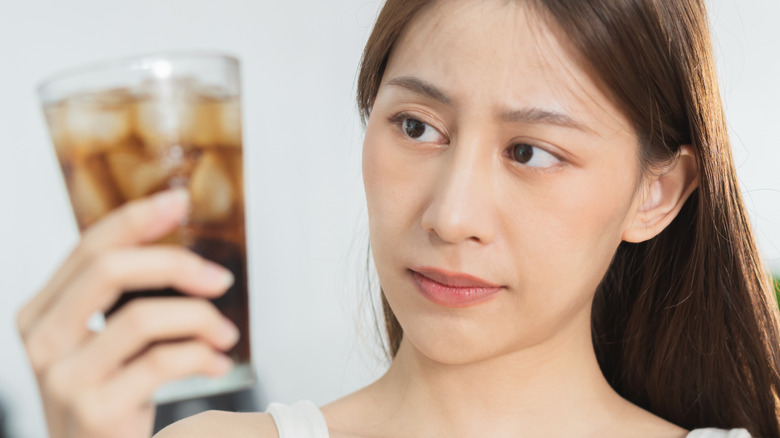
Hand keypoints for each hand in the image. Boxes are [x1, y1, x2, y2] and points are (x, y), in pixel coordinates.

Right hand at [17, 189, 239, 437]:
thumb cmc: (110, 396)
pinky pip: (162, 362)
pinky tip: (217, 363)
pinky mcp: (95, 411)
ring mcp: (64, 379)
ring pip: (142, 316)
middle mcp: (42, 341)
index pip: (89, 247)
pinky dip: (202, 356)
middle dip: (176, 264)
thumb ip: (120, 297)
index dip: (137, 218)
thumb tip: (174, 243)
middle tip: (221, 279)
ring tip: (225, 335)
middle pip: (109, 270)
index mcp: (40, 312)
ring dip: (200, 319)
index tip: (179, 201)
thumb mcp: (103, 341)